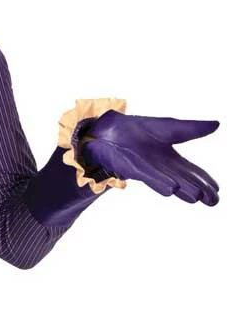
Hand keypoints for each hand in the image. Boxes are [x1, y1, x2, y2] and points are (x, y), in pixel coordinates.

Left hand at [76, 111, 219, 205]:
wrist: (109, 130)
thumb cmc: (136, 131)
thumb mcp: (169, 128)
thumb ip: (191, 129)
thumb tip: (217, 125)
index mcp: (170, 160)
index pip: (191, 171)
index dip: (205, 181)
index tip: (217, 192)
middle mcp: (160, 168)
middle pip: (182, 180)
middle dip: (198, 189)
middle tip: (213, 201)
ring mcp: (145, 168)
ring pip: (167, 180)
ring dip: (181, 189)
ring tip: (196, 196)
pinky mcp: (129, 166)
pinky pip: (146, 174)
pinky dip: (159, 181)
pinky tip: (171, 189)